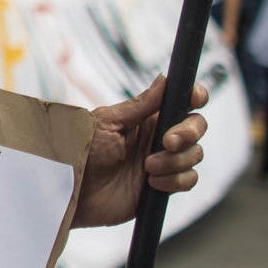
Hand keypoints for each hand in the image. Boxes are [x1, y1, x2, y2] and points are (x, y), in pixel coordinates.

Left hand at [74, 77, 207, 227]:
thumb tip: (165, 78)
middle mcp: (158, 137)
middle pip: (196, 126)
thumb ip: (141, 104)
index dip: (195, 96)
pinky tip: (152, 183)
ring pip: (194, 154)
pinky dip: (174, 181)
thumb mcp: (109, 122)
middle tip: (168, 142)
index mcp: (147, 116)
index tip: (195, 99)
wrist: (71, 190)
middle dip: (188, 133)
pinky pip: (187, 180)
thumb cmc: (82, 151)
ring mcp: (162, 161)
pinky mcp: (162, 186)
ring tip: (147, 167)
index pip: (182, 100)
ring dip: (175, 161)